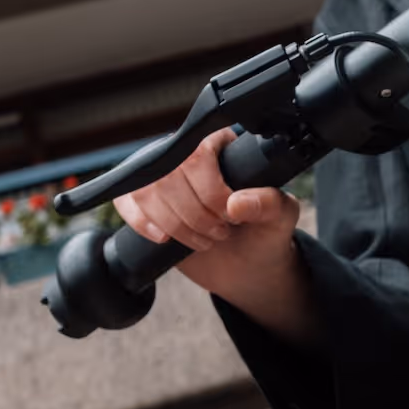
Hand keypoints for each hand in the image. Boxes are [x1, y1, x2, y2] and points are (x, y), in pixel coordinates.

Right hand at [113, 127, 300, 299]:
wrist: (246, 264)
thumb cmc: (265, 232)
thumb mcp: (280, 216)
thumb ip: (269, 203)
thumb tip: (236, 202)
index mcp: (221, 144)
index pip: (200, 155)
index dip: (212, 191)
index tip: (232, 215)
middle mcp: (187, 153)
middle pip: (170, 174)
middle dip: (196, 214)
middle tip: (221, 233)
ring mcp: (162, 175)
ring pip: (148, 190)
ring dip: (176, 224)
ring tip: (203, 240)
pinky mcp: (143, 198)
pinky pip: (127, 201)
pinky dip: (144, 224)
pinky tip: (165, 239)